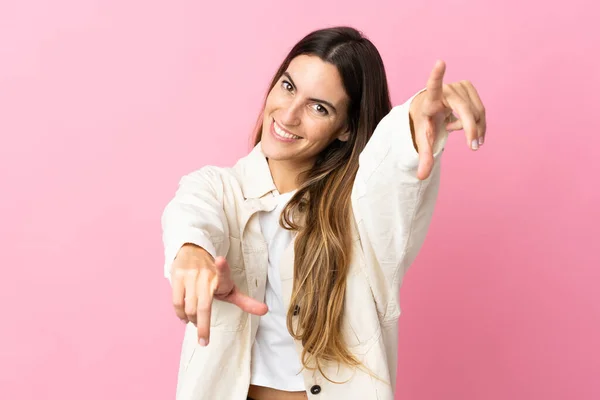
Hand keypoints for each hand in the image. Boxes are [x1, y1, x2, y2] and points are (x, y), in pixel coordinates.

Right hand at [170, 244, 267, 344]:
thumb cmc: (213, 277)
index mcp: (222, 278)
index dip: (222, 267)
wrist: (194, 252)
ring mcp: (190, 275)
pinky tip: (184, 318)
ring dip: (192, 320)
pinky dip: (180, 314)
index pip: (223, 273)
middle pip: (203, 306)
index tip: (220, 260)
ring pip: (189, 307)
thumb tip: (265, 311)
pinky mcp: (178, 276)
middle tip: (204, 341)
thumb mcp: (230, 287)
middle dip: (203, 327)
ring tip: (195, 323)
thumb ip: (245, 301)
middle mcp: (205, 275)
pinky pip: (177, 302)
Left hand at [410, 60, 486, 179]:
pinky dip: (478, 122)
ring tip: (461, 133)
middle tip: (474, 147)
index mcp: (431, 98)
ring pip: (476, 111)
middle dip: (471, 129)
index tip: (440, 62)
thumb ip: (423, 157)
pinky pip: (480, 108)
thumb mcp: (423, 139)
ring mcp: (458, 86)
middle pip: (465, 110)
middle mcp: (446, 89)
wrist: (429, 107)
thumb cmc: (425, 122)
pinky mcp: (468, 86)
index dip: (437, 74)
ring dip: (474, 127)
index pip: (432, 84)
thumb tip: (421, 177)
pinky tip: (467, 126)